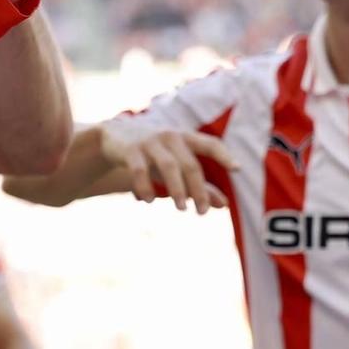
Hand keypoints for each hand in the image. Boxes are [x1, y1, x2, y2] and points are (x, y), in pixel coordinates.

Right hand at [99, 118, 232, 211]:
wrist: (112, 136)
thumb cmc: (152, 152)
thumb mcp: (175, 164)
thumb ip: (198, 182)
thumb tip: (224, 205)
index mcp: (184, 138)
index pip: (209, 143)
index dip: (223, 155)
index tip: (237, 169)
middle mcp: (170, 136)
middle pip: (190, 164)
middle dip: (198, 188)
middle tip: (202, 212)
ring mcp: (149, 141)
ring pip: (168, 166)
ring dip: (177, 188)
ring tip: (182, 209)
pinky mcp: (130, 149)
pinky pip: (140, 170)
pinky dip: (145, 186)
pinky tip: (148, 201)